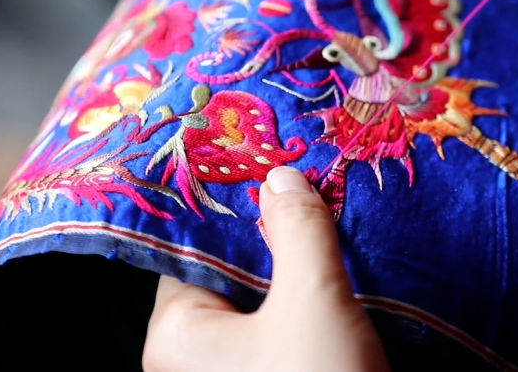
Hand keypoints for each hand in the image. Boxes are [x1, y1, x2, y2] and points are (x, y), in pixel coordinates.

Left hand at [143, 166, 389, 371]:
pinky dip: (309, 304)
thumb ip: (297, 231)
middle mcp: (193, 358)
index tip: (268, 165)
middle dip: (273, 235)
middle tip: (310, 187)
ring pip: (263, 303)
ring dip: (297, 269)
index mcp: (176, 333)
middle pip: (231, 273)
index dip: (233, 205)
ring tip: (331, 222)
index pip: (194, 246)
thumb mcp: (313, 300)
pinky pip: (283, 332)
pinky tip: (341, 277)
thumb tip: (279, 176)